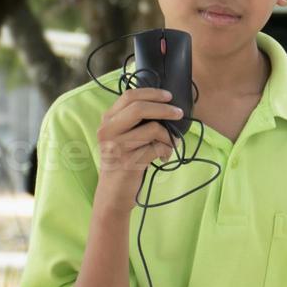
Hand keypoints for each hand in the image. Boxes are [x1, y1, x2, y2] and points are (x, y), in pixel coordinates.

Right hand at [91, 87, 180, 213]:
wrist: (113, 193)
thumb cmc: (124, 160)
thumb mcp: (123, 136)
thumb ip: (135, 119)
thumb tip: (166, 104)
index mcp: (107, 120)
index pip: (129, 96)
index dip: (152, 93)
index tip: (169, 96)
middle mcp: (108, 130)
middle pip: (140, 108)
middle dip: (164, 109)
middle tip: (179, 114)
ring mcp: (116, 146)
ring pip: (152, 129)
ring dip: (168, 136)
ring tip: (170, 144)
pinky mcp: (128, 161)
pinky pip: (157, 148)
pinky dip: (167, 150)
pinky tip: (165, 156)